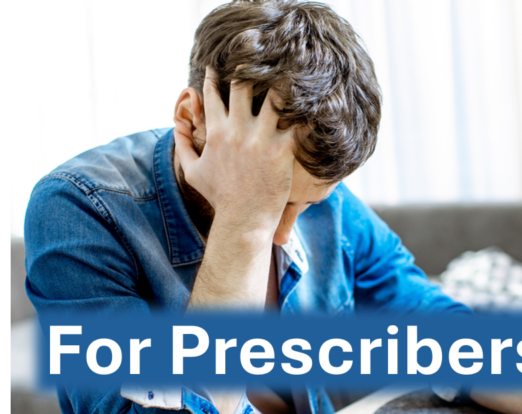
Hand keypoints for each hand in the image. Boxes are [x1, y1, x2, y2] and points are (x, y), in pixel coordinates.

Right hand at [174, 66, 295, 232]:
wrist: (243, 221)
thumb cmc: (220, 198)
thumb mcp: (193, 173)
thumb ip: (183, 147)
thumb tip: (176, 128)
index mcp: (216, 132)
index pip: (212, 93)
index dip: (216, 74)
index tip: (223, 63)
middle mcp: (237, 130)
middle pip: (242, 85)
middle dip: (250, 68)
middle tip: (261, 55)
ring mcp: (260, 139)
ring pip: (274, 97)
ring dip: (283, 82)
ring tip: (293, 68)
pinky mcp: (281, 150)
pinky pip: (297, 123)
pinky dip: (307, 110)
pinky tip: (316, 98)